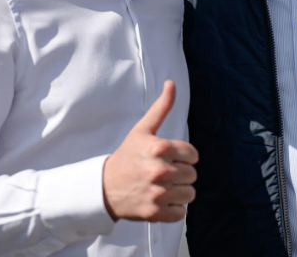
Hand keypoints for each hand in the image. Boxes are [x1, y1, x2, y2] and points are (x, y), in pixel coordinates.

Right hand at [102, 80, 197, 222]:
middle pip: (192, 175)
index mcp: (159, 148)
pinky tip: (160, 200)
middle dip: (181, 174)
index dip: (184, 157)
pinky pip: (181, 213)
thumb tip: (171, 83)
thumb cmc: (126, 156)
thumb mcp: (142, 130)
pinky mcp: (154, 213)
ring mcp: (157, 193)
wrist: (103, 187)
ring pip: (190, 195)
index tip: (169, 158)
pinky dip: (174, 209)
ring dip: (179, 192)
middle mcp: (159, 170)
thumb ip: (161, 108)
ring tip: (163, 187)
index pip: (193, 155)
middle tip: (163, 173)